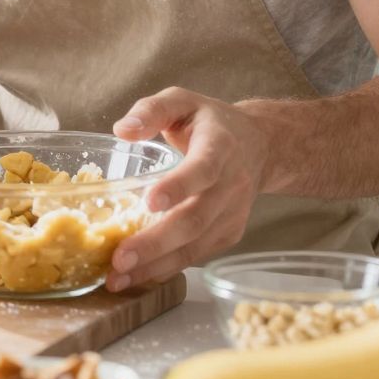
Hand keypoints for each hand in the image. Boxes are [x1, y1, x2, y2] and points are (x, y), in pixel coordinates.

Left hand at [108, 87, 268, 291]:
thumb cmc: (210, 122)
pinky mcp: (229, 233)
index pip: (203, 169)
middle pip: (195, 218)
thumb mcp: (183, 100)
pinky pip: (198, 255)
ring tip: (119, 278)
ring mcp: (233, 213)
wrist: (259, 145)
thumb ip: (152, 109)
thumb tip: (122, 130)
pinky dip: (167, 268)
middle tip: (119, 258)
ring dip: (156, 265)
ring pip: (196, 245)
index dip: (179, 186)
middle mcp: (231, 183)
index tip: (149, 201)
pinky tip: (138, 276)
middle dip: (156, 242)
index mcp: (220, 146)